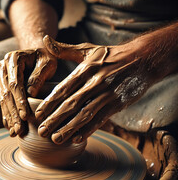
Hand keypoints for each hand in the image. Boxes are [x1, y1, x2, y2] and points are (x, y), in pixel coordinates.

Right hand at [0, 48, 56, 135]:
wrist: (37, 53)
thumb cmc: (46, 58)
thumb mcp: (47, 63)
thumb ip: (39, 76)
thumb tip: (31, 94)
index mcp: (14, 58)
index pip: (15, 83)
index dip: (20, 101)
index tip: (25, 116)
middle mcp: (3, 66)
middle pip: (7, 93)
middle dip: (13, 113)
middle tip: (19, 130)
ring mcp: (1, 75)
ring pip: (3, 99)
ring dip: (9, 117)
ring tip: (14, 132)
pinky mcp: (2, 84)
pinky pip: (3, 100)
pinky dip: (7, 114)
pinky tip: (9, 126)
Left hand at [35, 35, 156, 143]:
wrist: (143, 59)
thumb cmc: (110, 56)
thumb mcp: (87, 50)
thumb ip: (64, 49)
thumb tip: (44, 40)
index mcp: (85, 69)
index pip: (63, 88)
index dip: (49, 102)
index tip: (37, 114)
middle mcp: (95, 82)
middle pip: (71, 104)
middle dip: (55, 119)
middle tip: (41, 131)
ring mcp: (107, 94)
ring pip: (85, 114)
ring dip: (69, 128)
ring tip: (56, 139)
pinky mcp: (117, 103)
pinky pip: (101, 119)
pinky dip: (89, 129)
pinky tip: (77, 139)